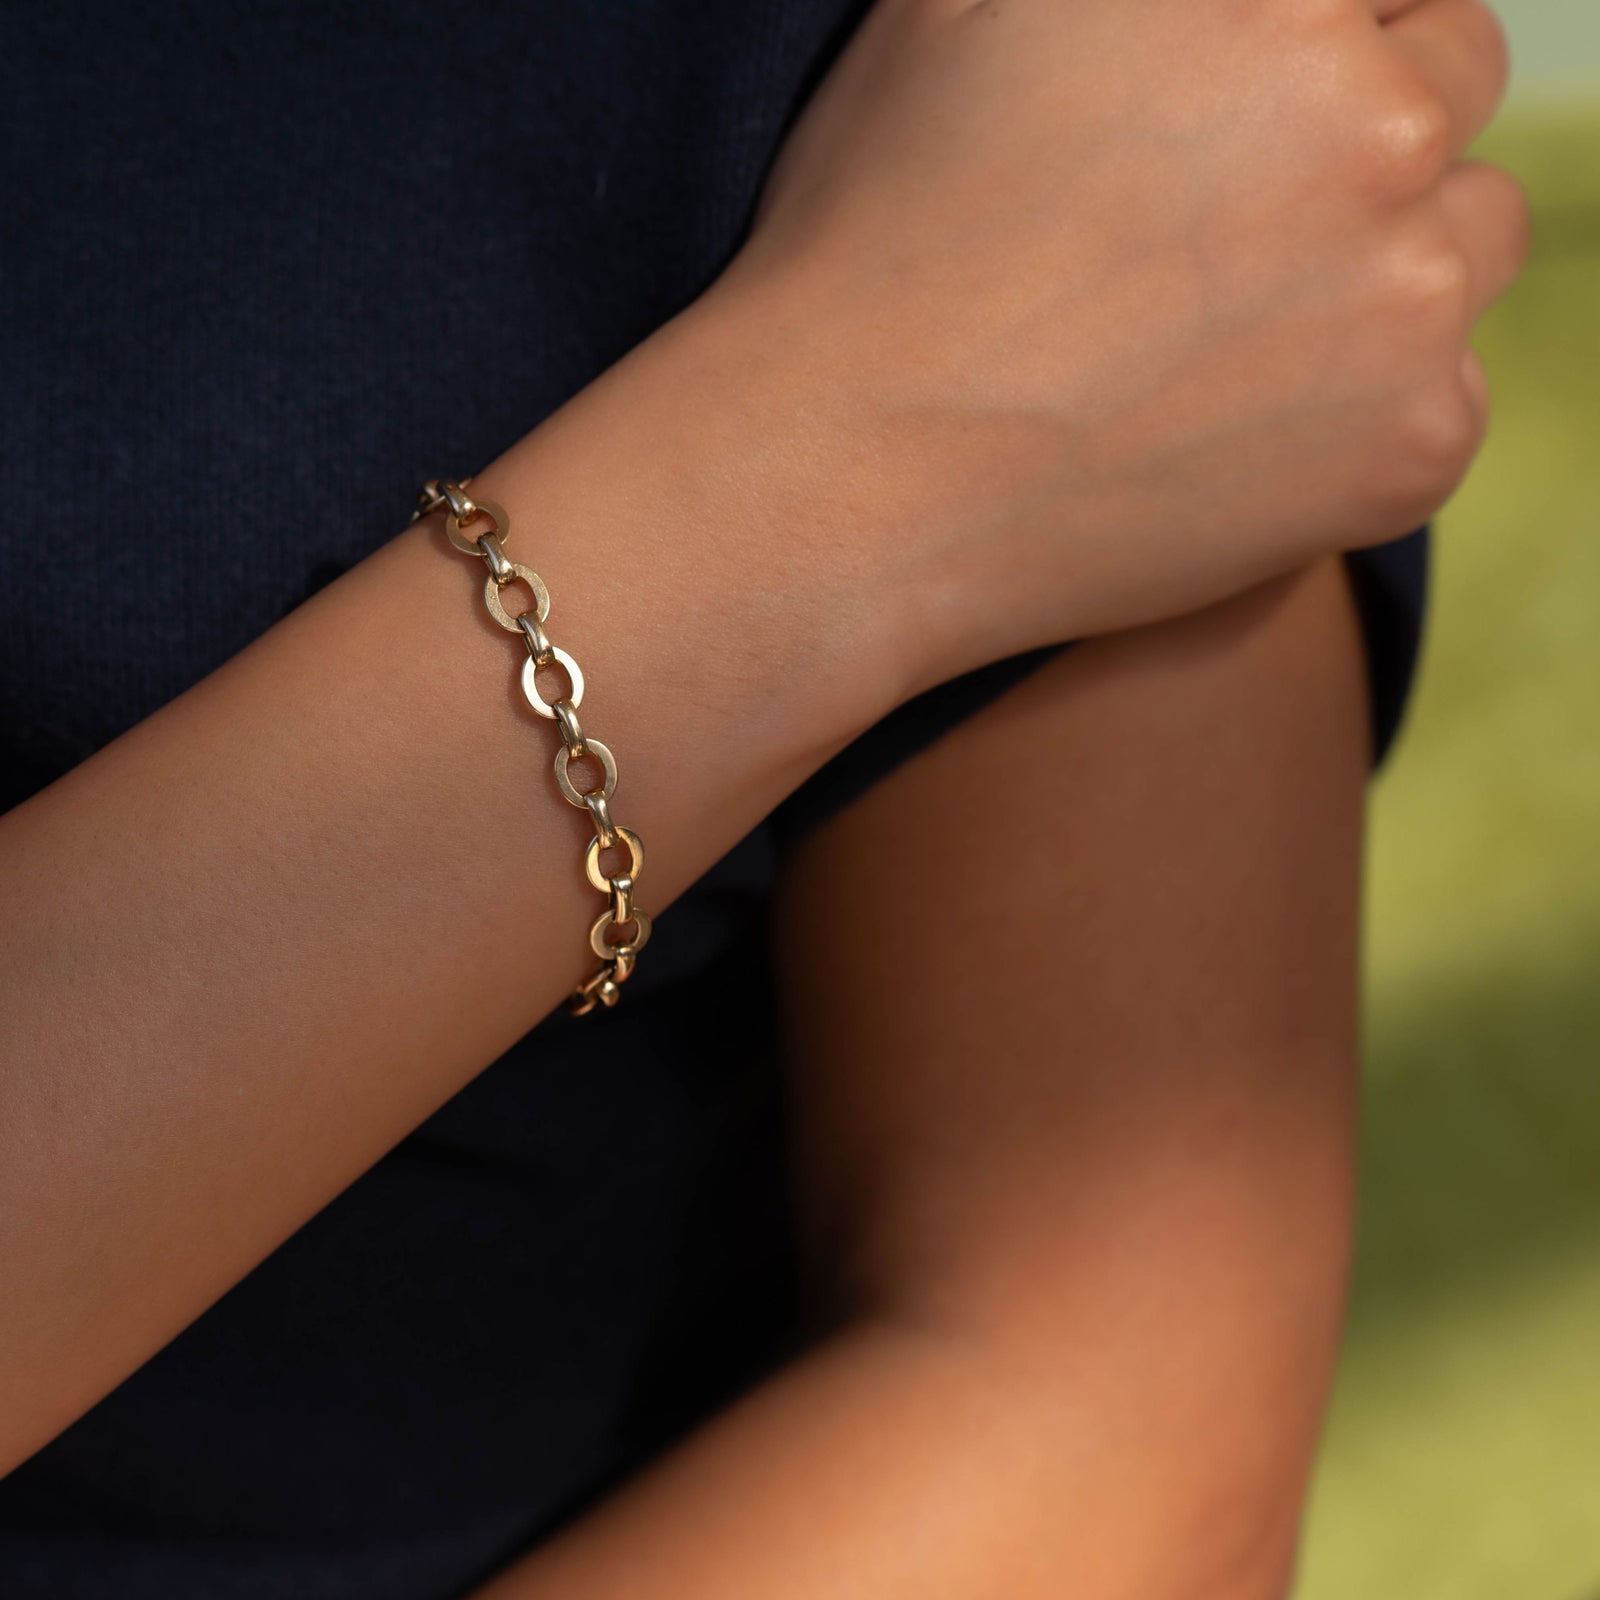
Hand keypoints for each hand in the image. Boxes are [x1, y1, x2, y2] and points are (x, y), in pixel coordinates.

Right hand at [710, 0, 1526, 687]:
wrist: (850, 483)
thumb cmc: (872, 251)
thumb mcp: (952, 15)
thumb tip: (1170, 12)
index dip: (1321, 46)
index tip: (1257, 123)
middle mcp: (1375, 124)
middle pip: (1451, 89)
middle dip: (1369, 140)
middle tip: (1241, 234)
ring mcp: (1408, 298)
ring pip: (1470, 243)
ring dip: (1392, 268)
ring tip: (1242, 337)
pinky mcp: (1408, 448)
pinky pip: (1443, 398)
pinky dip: (1368, 415)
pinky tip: (1238, 439)